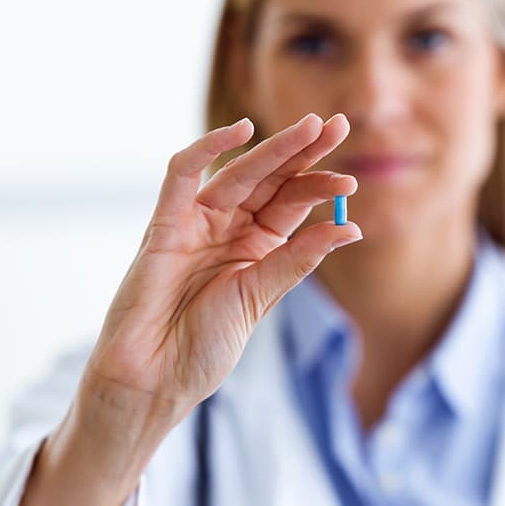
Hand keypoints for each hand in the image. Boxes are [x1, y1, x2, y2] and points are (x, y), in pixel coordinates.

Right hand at [89, 112, 360, 417]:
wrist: (153, 379)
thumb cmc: (204, 347)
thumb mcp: (260, 298)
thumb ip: (297, 259)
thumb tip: (350, 228)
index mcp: (257, 247)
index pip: (293, 202)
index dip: (320, 186)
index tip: (350, 183)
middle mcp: (229, 228)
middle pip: (271, 179)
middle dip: (304, 152)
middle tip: (338, 126)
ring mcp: (196, 223)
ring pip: (238, 172)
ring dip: (273, 149)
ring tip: (309, 128)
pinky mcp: (163, 223)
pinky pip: (182, 175)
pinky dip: (207, 148)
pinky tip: (240, 131)